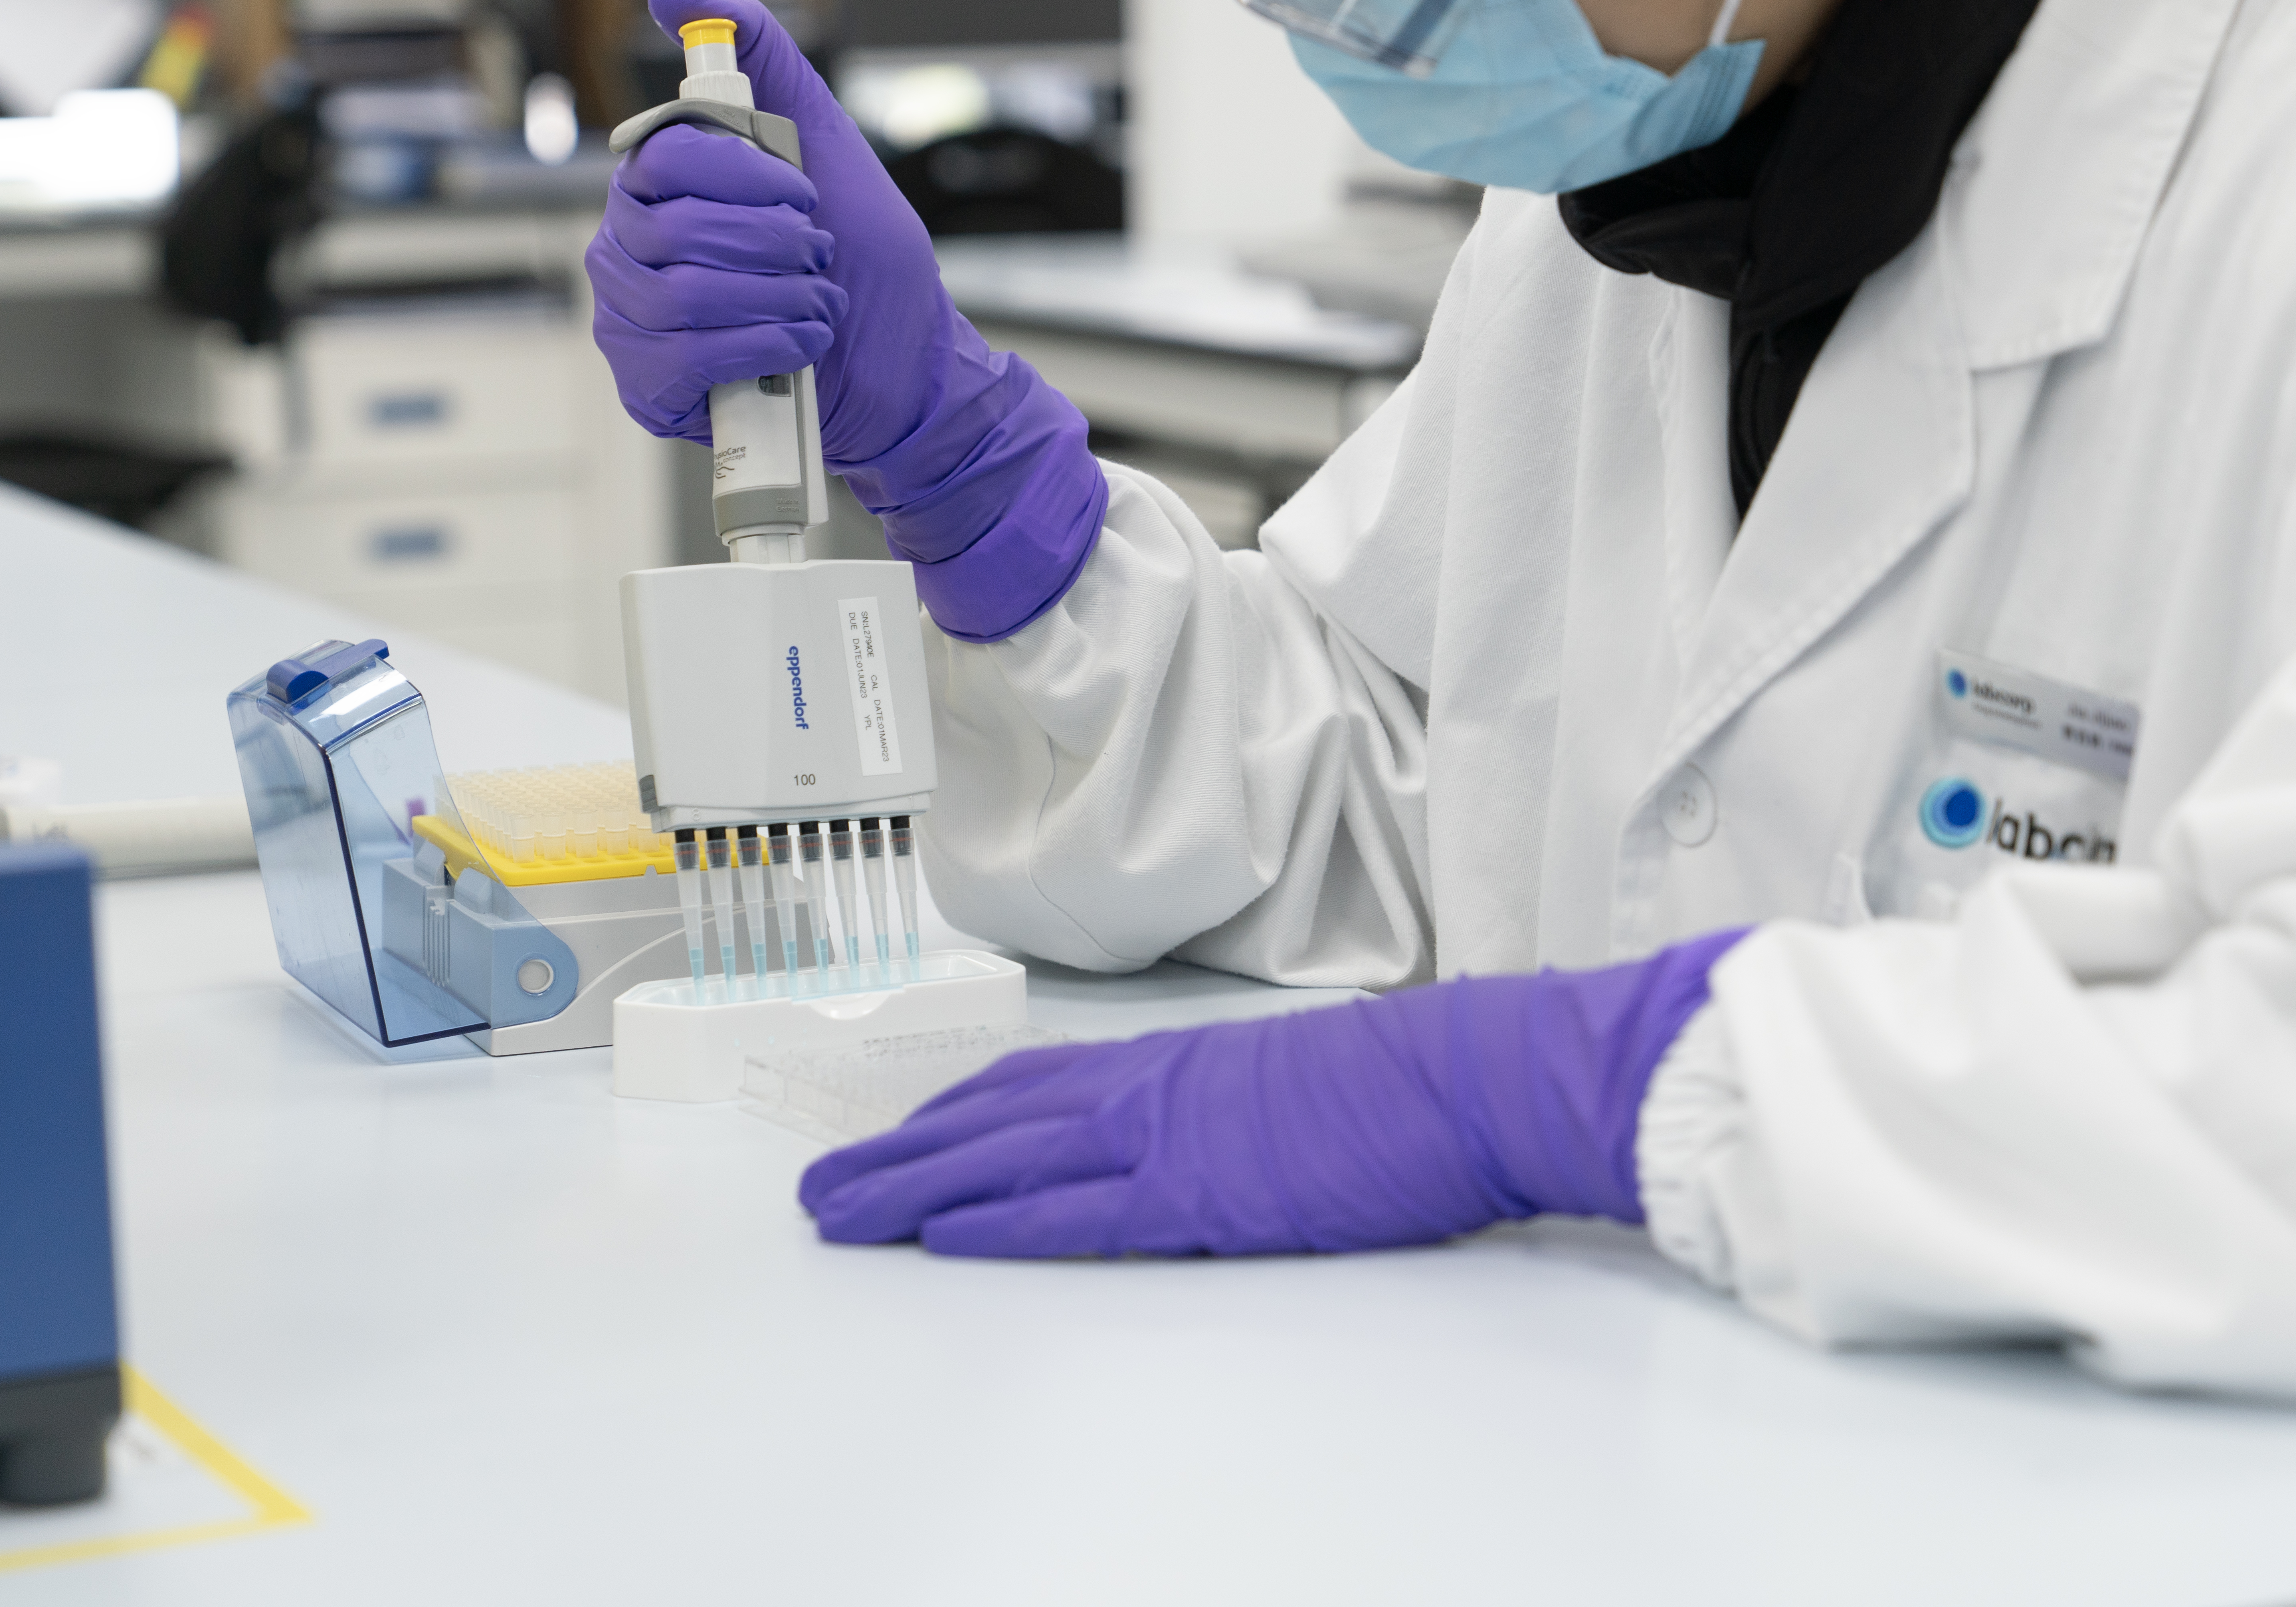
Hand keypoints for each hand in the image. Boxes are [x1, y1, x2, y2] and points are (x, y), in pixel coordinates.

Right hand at [586, 0, 1109, 640]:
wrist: (905, 366)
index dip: (745, 174)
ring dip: (774, 295)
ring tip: (814, 301)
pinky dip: (761, 345)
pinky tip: (800, 343)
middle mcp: (632, 246)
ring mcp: (633, 319)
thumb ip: (764, 62)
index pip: (665, 155)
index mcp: (664, 186)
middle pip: (672, 225)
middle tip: (816, 254)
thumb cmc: (863, 259)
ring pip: (679, 294)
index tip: (800, 193)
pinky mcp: (652, 386)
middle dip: (772, 241)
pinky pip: (685, 358)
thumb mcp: (827, 142)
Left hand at [799, 930, 1748, 1256]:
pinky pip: (1075, 1211)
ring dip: (913, 1187)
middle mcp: (1154, 1089)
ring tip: (841, 1209)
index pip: (1038, 1082)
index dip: (958, 1110)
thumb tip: (1216, 1130)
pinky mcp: (1198, 1191)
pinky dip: (1000, 1222)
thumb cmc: (1409, 1082)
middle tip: (825, 1182)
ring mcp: (1171, 1137)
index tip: (901, 1131)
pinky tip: (941, 1233)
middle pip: (994, 1120)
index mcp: (1181, 1061)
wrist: (1470, 1074)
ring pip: (1006, 1161)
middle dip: (901, 1152)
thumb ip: (1236, 1104)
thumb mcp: (1300, 1083)